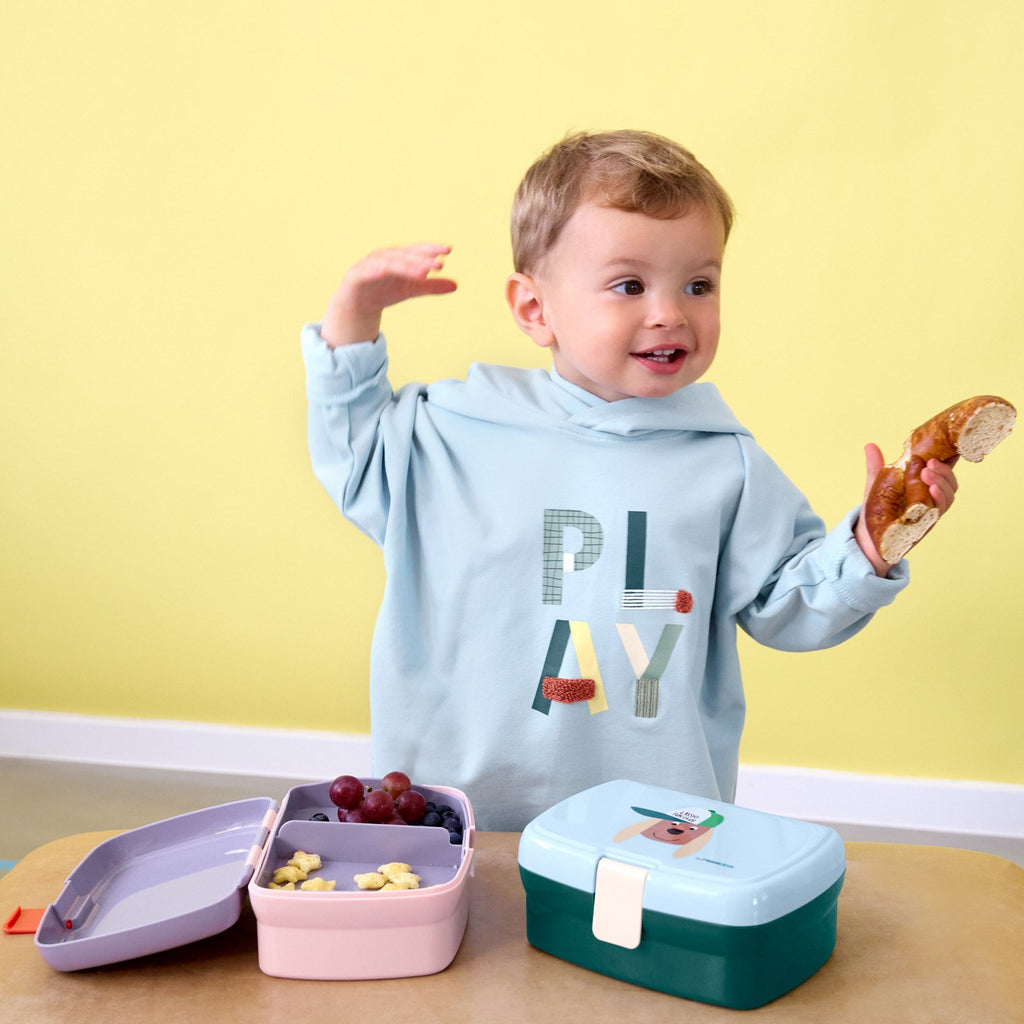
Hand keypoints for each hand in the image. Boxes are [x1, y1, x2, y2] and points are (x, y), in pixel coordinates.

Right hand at [321, 244, 457, 347]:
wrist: (357, 305)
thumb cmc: (385, 291)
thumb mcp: (411, 289)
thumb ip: (431, 286)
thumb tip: (456, 286)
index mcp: (398, 257)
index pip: (416, 251)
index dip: (431, 249)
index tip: (448, 250)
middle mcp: (384, 257)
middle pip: (404, 256)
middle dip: (421, 259)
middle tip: (438, 265)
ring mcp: (369, 265)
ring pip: (388, 263)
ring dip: (404, 266)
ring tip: (422, 272)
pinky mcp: (355, 276)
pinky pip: (365, 272)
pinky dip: (373, 270)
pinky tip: (383, 270)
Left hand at [854, 443, 959, 574]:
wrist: (867, 540)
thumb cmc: (876, 512)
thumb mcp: (875, 486)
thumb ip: (876, 467)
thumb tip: (870, 445)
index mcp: (923, 486)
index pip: (942, 471)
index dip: (949, 458)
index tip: (949, 444)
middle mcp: (931, 499)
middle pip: (950, 482)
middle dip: (944, 470)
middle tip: (930, 462)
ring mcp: (930, 512)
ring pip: (948, 496)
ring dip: (941, 481)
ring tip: (927, 472)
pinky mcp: (927, 524)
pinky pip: (939, 511)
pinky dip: (938, 498)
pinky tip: (932, 490)